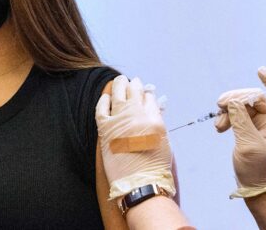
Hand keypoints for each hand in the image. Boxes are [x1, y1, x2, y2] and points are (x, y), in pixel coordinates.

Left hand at [95, 75, 174, 199]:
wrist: (139, 185)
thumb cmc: (155, 167)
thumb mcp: (164, 142)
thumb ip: (158, 123)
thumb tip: (153, 109)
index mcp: (154, 119)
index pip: (149, 98)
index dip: (147, 94)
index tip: (145, 92)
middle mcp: (138, 116)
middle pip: (134, 91)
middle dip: (134, 84)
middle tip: (133, 81)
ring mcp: (120, 121)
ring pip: (118, 94)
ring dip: (120, 85)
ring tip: (120, 80)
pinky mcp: (106, 130)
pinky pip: (101, 109)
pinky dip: (103, 101)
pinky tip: (105, 97)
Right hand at [217, 67, 265, 197]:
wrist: (253, 184)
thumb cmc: (256, 168)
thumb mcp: (248, 144)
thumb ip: (241, 120)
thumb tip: (233, 102)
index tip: (260, 71)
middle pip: (255, 98)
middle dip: (237, 99)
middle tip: (220, 104)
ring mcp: (260, 123)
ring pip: (243, 105)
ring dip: (229, 110)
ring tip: (218, 124)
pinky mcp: (249, 126)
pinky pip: (237, 114)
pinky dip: (227, 118)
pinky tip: (219, 127)